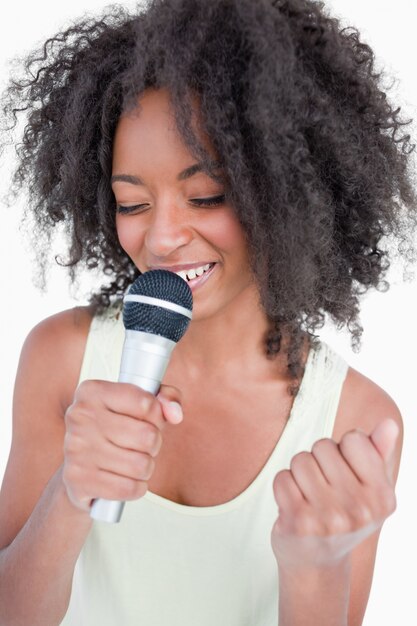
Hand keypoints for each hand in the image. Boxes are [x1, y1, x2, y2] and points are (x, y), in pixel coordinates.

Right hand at [62, 380, 182, 512]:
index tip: (148, 420)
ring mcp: (76, 449)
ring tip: (133, 462)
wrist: (79, 469)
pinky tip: (126, 480)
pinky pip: (128, 488)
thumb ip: (166, 398)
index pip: (146, 404)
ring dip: (145, 468)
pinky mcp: (78, 480)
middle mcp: (80, 417)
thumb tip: (175, 414)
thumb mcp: (140, 404)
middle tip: (142, 445)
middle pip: (148, 436)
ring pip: (141, 465)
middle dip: (153, 444)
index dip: (157, 416)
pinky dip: (135, 488)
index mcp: (93, 391)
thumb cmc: (116, 430)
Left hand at [271, 418, 398, 568]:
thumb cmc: (343, 514)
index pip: (354, 439)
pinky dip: (284, 486)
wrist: (316, 563)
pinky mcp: (298, 522)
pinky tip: (293, 505)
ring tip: (309, 497)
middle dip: (319, 461)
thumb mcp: (368, 488)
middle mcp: (360, 510)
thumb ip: (378, 453)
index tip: (345, 474)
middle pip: (323, 447)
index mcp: (383, 497)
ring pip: (300, 460)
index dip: (343, 451)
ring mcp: (329, 518)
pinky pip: (282, 477)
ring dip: (299, 474)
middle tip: (324, 489)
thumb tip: (389, 424)